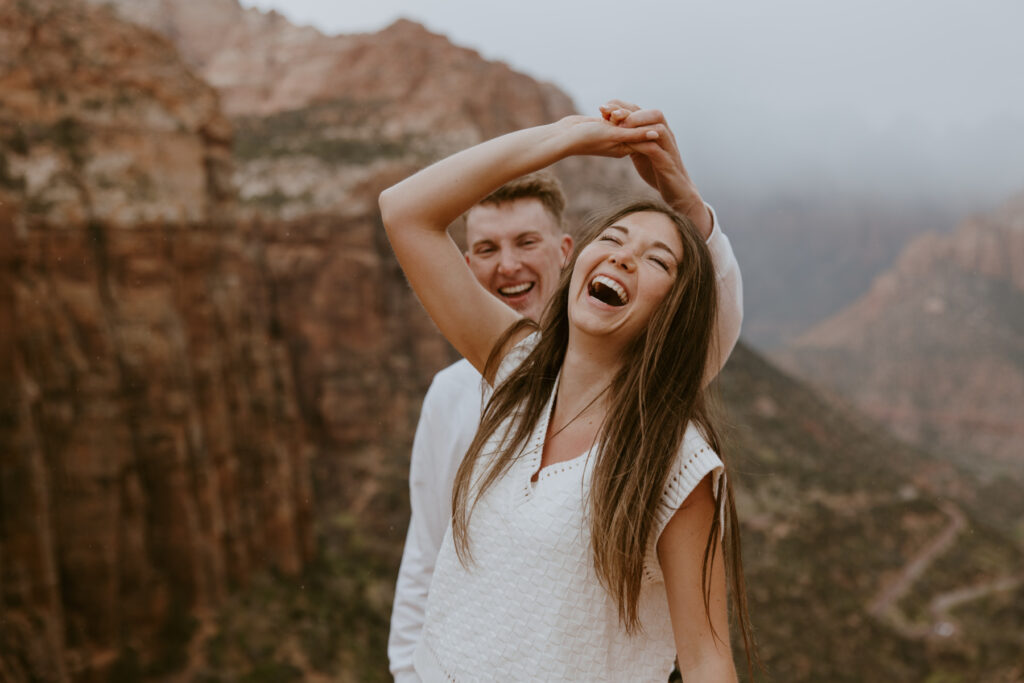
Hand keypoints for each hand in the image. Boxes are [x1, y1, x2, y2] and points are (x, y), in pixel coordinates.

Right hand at [554, 114, 661, 159]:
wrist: (564, 135)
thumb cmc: (588, 138)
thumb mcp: (614, 135)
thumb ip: (636, 134)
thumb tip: (657, 134)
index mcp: (625, 149)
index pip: (643, 136)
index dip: (642, 125)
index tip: (637, 120)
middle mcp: (620, 142)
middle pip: (634, 124)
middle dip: (627, 116)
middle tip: (614, 117)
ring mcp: (612, 132)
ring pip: (624, 116)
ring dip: (617, 111)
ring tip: (605, 115)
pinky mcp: (604, 124)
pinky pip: (614, 113)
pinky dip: (610, 109)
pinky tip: (602, 110)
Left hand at [599, 101, 710, 236]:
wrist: (676, 191)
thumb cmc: (656, 170)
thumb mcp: (640, 152)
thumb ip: (631, 139)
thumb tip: (612, 129)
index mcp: (657, 131)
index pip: (642, 110)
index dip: (622, 106)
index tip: (603, 108)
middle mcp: (666, 136)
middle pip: (653, 113)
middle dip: (630, 112)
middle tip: (611, 115)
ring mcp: (669, 148)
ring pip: (659, 127)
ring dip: (639, 125)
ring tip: (619, 128)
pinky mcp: (668, 163)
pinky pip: (656, 149)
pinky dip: (642, 145)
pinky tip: (626, 145)